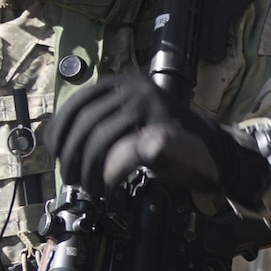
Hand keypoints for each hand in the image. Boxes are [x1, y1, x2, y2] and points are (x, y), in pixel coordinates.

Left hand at [48, 75, 270, 207]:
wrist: (216, 153)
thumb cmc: (170, 142)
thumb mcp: (129, 122)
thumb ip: (100, 122)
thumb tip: (54, 136)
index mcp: (123, 83)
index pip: (77, 104)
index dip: (59, 132)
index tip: (57, 155)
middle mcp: (135, 89)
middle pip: (86, 124)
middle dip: (73, 158)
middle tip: (75, 181)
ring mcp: (151, 109)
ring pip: (100, 140)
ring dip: (90, 170)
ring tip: (93, 188)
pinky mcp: (163, 132)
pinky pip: (124, 154)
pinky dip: (111, 174)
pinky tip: (110, 186)